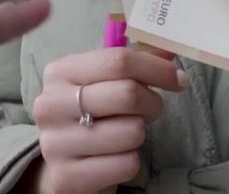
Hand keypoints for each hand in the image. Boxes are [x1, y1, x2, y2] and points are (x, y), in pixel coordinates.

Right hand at [25, 48, 188, 193]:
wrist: (61, 167)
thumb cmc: (88, 117)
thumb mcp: (102, 84)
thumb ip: (133, 64)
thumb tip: (169, 52)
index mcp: (59, 72)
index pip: (118, 60)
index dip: (157, 68)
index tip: (177, 78)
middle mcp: (50, 105)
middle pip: (128, 94)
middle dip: (153, 103)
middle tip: (152, 110)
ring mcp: (55, 143)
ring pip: (132, 131)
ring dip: (139, 134)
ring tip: (125, 135)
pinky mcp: (67, 177)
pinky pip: (126, 164)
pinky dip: (130, 161)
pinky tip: (115, 158)